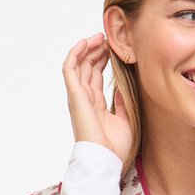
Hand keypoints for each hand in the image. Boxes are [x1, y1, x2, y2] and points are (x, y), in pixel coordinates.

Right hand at [61, 33, 132, 162]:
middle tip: (107, 38)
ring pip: (78, 65)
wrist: (106, 158)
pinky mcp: (75, 95)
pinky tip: (85, 42)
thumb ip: (122, 103)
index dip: (102, 61)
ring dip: (87, 48)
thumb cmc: (114, 147)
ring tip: (99, 36)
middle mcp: (84, 99)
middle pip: (86, 68)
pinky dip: (75, 54)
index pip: (95, 76)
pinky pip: (70, 69)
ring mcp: (78, 96)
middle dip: (96, 51)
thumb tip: (121, 88)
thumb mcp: (125, 120)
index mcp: (95, 105)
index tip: (112, 49)